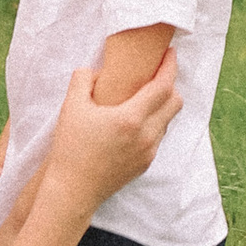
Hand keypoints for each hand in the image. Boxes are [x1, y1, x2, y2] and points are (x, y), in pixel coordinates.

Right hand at [43, 56, 180, 217]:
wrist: (72, 191)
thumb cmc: (71, 149)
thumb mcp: (70, 108)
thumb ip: (82, 79)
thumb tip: (93, 71)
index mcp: (131, 118)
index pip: (164, 86)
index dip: (170, 66)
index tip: (170, 53)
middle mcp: (146, 136)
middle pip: (175, 102)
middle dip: (170, 84)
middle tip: (156, 74)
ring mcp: (148, 152)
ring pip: (167, 121)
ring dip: (161, 106)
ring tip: (143, 97)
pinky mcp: (144, 165)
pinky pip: (157, 137)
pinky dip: (153, 124)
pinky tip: (135, 121)